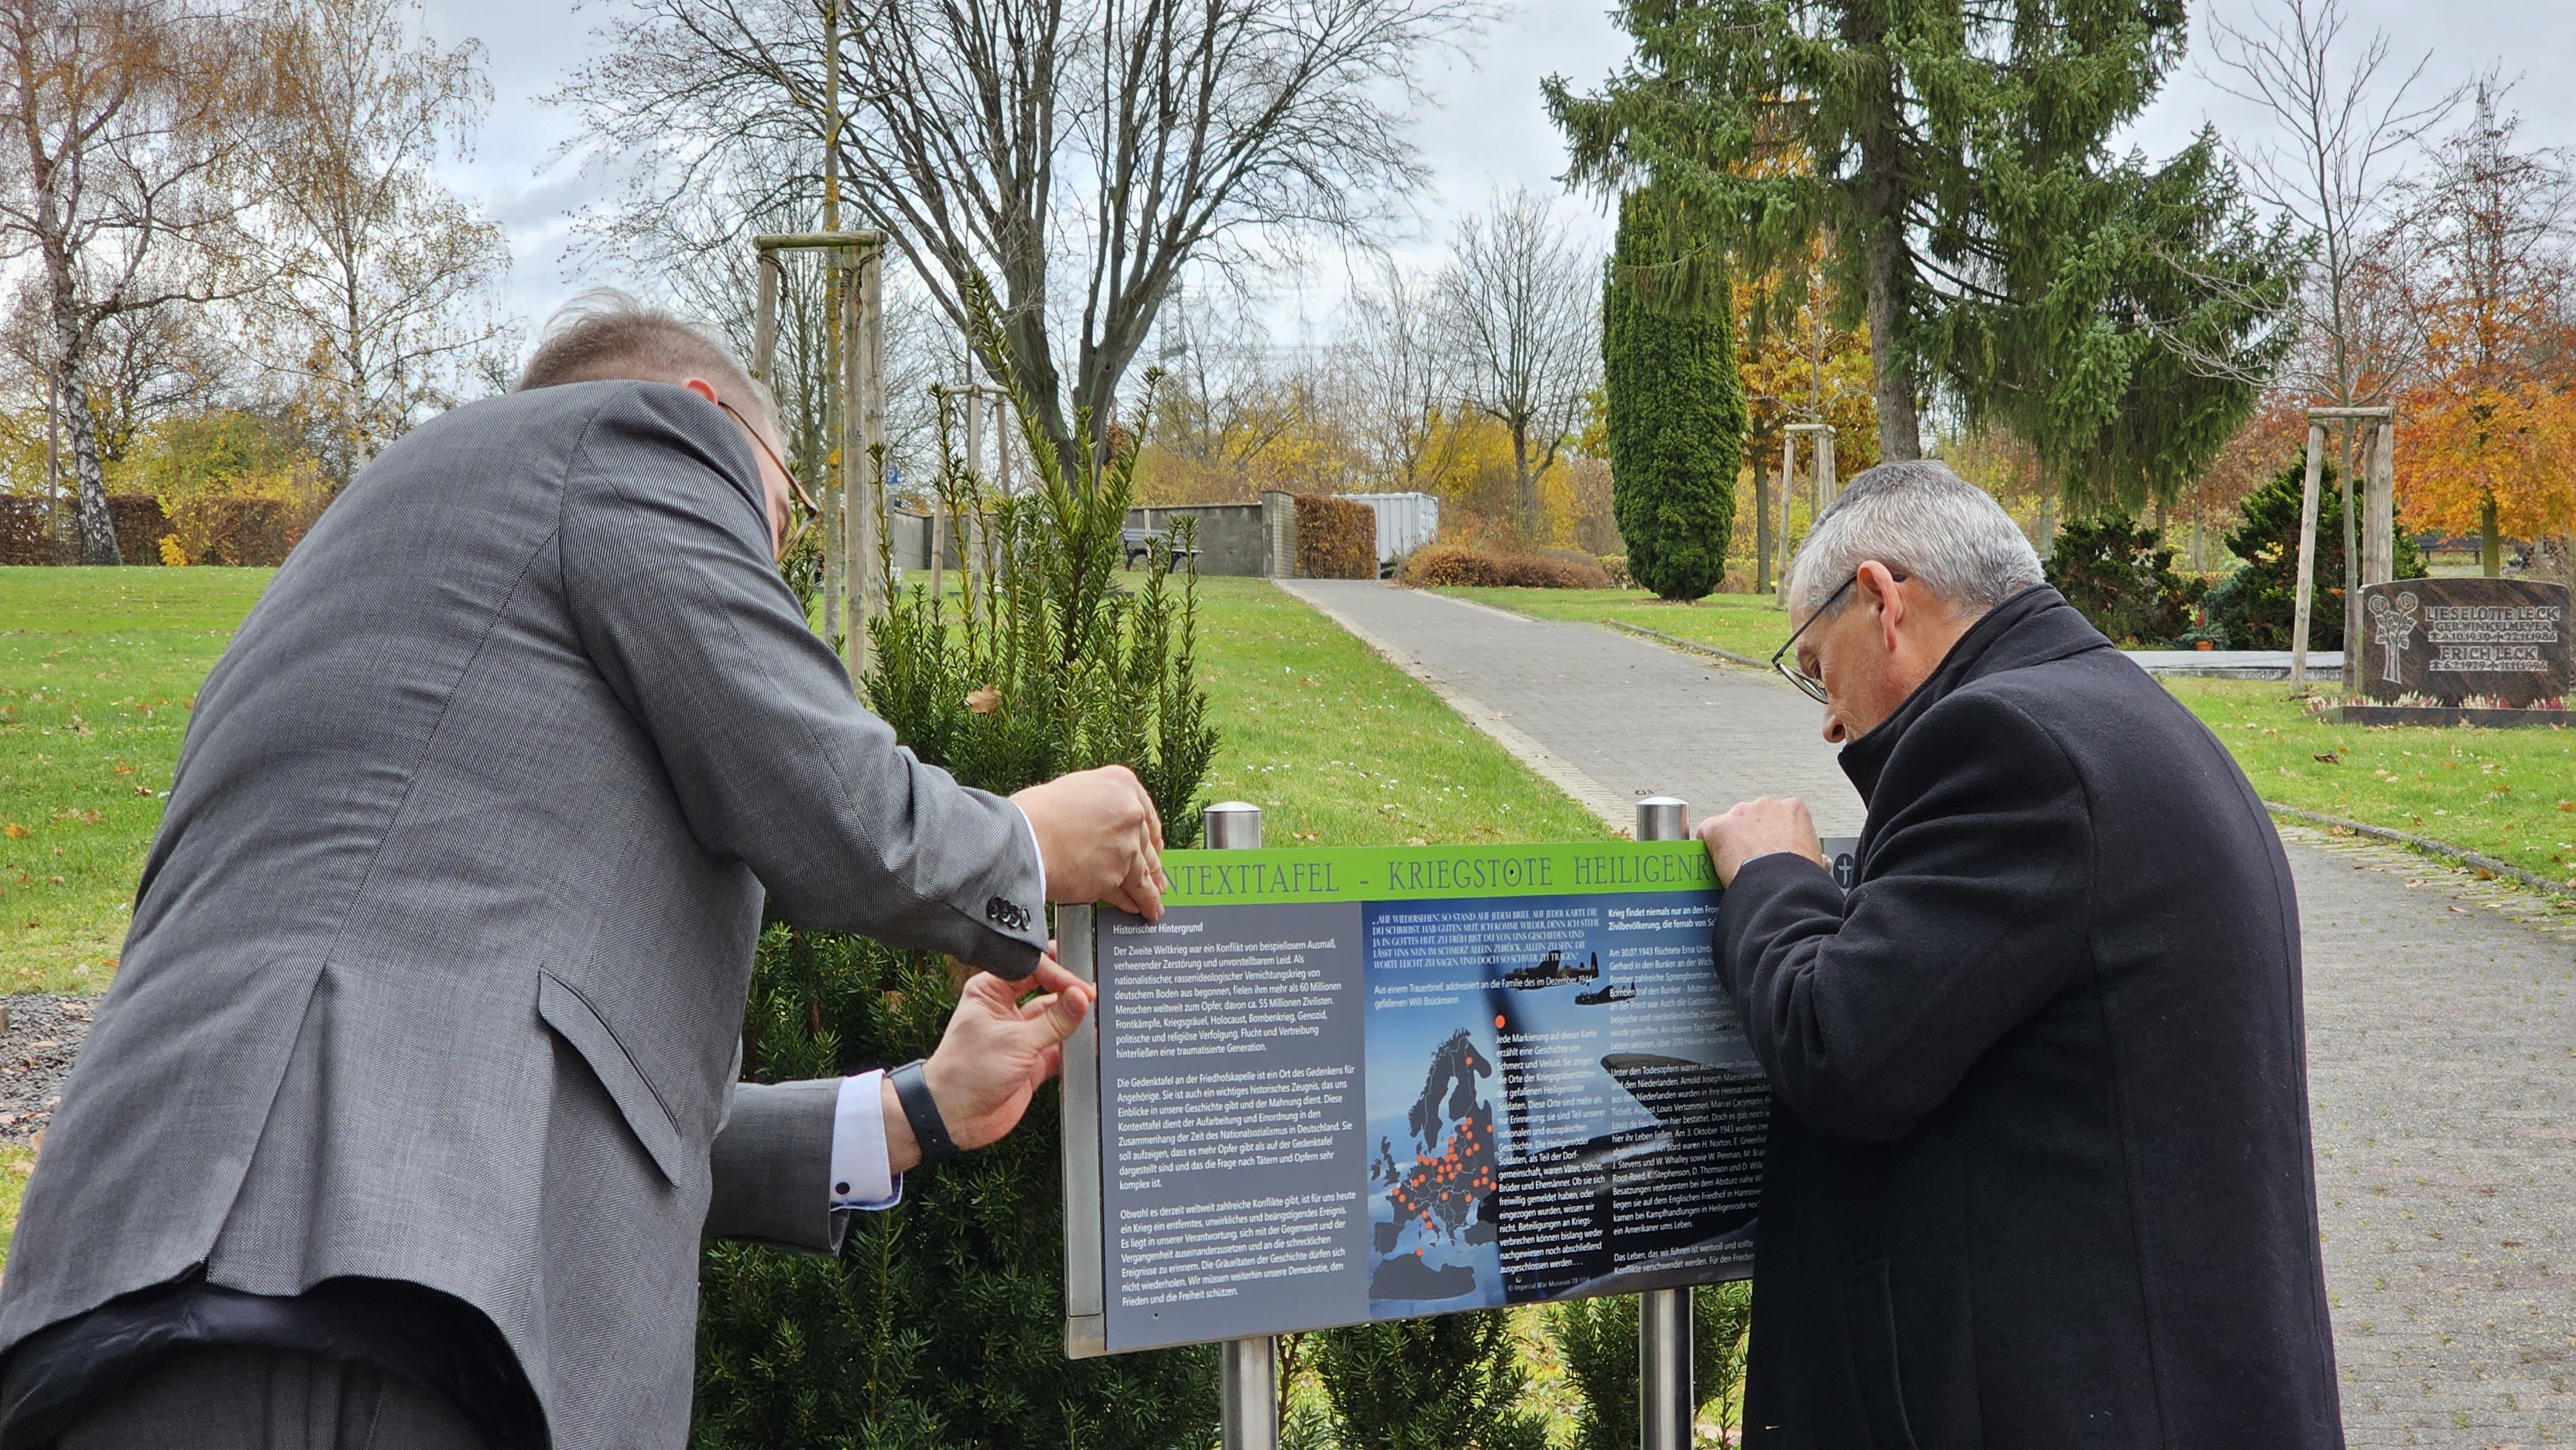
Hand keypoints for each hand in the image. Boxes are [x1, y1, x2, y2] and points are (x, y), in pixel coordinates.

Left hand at [883, 956, 1094, 1169]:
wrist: (955, 1119)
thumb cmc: (965, 1073)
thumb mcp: (1015, 1041)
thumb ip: (1054, 1021)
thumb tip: (1080, 997)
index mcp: (990, 992)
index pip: (1030, 969)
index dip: (1057, 973)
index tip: (1079, 986)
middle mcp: (1005, 1009)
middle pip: (1045, 990)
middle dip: (1069, 991)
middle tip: (1092, 995)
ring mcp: (1020, 1036)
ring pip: (1056, 1019)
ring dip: (1074, 1019)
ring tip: (1097, 1015)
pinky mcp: (1032, 1061)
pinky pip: (1060, 1047)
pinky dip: (1075, 1046)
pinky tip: (1091, 1042)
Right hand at [1011, 764, 1167, 919]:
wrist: (1023, 839)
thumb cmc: (1034, 814)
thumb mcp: (1072, 791)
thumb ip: (1096, 806)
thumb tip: (1100, 826)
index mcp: (1122, 784)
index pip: (1146, 812)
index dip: (1152, 834)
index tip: (1155, 845)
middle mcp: (1131, 813)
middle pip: (1147, 845)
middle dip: (1153, 866)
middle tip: (1160, 880)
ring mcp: (1126, 846)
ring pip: (1142, 873)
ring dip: (1149, 892)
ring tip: (1153, 904)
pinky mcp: (1116, 876)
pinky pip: (1128, 892)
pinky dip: (1131, 902)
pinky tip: (1134, 908)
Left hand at [1696, 797, 1823, 885]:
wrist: (1782, 883)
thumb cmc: (1800, 874)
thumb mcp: (1815, 859)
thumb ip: (1812, 853)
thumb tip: (1820, 862)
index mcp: (1793, 809)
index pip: (1778, 817)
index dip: (1773, 835)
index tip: (1770, 849)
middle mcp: (1766, 805)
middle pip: (1752, 818)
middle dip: (1751, 835)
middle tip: (1752, 858)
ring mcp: (1741, 813)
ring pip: (1730, 825)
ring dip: (1731, 841)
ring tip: (1735, 864)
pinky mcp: (1718, 826)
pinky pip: (1707, 833)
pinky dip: (1709, 847)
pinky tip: (1715, 863)